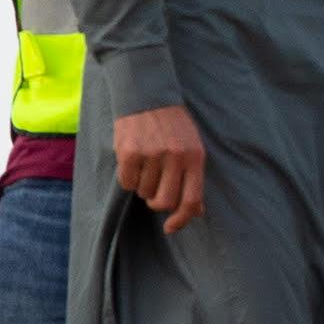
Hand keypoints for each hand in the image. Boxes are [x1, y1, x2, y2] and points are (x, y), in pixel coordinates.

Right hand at [112, 102, 206, 232]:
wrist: (146, 96)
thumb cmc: (172, 127)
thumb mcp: (191, 148)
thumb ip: (193, 178)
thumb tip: (195, 212)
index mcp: (195, 157)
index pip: (191, 200)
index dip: (181, 219)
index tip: (170, 227)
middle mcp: (175, 156)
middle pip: (164, 202)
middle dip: (157, 201)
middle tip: (154, 189)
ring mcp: (152, 154)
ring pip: (144, 193)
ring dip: (143, 185)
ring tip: (145, 165)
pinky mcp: (130, 153)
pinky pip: (127, 183)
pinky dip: (128, 178)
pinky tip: (133, 161)